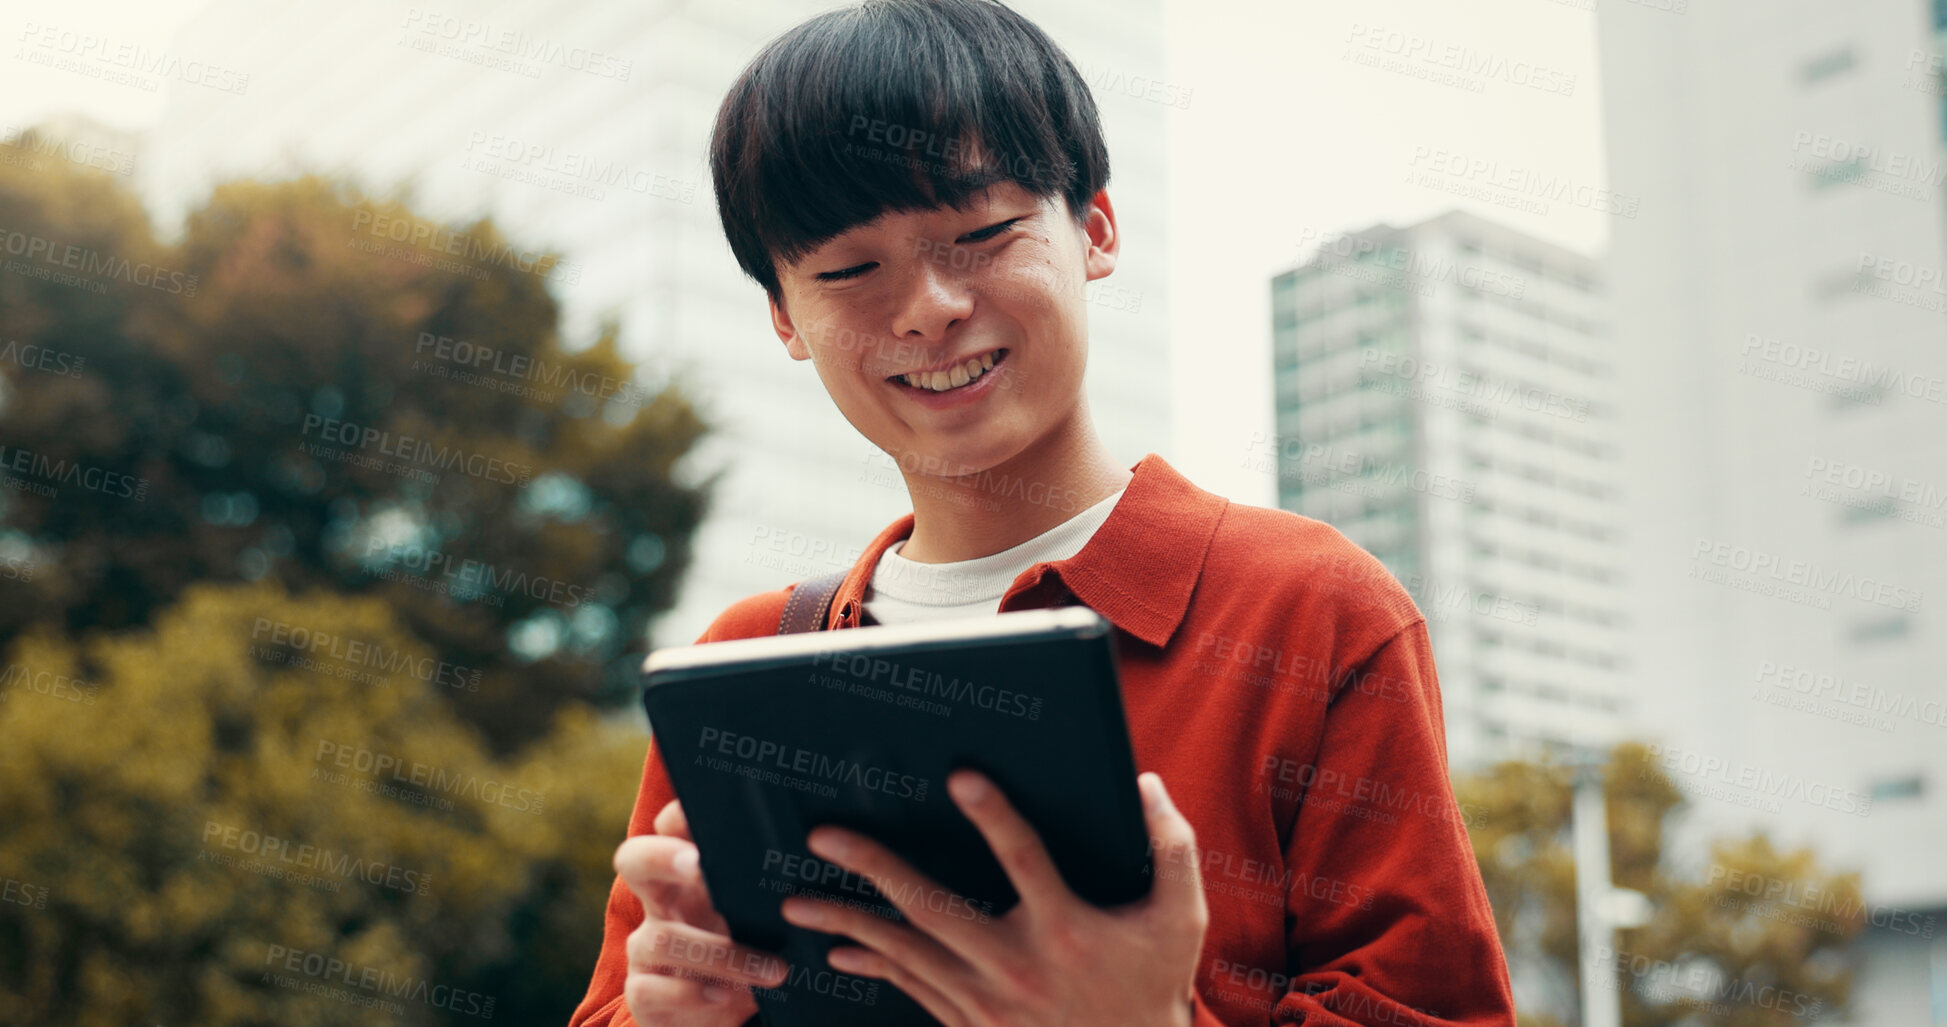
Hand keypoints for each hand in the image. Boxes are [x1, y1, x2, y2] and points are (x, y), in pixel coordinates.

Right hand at [615, 799, 790, 1024]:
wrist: (721, 1011)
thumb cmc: (749, 948)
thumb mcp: (760, 914)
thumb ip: (773, 884)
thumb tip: (826, 845)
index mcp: (688, 873)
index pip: (669, 827)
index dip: (679, 814)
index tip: (709, 810)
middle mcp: (660, 903)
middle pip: (635, 860)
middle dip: (662, 856)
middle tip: (700, 864)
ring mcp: (646, 948)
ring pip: (663, 938)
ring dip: (722, 955)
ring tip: (775, 969)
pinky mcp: (643, 993)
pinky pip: (649, 990)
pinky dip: (690, 995)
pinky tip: (725, 997)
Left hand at [779, 770, 1206, 1026]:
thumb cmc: (1155, 984)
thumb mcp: (1180, 918)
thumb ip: (1170, 847)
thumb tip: (1144, 784)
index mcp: (1067, 926)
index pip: (1023, 858)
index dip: (993, 815)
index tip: (959, 776)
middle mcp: (1017, 963)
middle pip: (931, 908)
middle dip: (873, 868)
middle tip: (825, 834)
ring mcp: (986, 999)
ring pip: (905, 953)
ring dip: (847, 924)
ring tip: (797, 901)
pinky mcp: (971, 1023)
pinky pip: (912, 989)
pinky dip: (873, 967)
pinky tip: (838, 951)